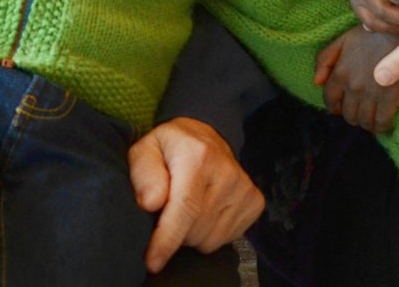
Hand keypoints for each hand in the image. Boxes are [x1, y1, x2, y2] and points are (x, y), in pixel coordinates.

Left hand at [127, 118, 263, 273]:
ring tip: (187, 208)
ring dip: (192, 233)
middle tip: (168, 209)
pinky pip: (224, 240)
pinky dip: (209, 233)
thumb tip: (150, 203)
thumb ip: (143, 175)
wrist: (203, 137)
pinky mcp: (255, 202)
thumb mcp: (145, 151)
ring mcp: (244, 189)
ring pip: (209, 240)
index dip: (166, 239)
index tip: (152, 262)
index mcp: (198, 156)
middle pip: (194, 230)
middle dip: (174, 231)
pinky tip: (205, 209)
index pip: (185, 208)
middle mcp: (228, 172)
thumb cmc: (169, 148)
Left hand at [314, 27, 398, 133]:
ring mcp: (371, 94)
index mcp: (340, 73)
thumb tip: (316, 82)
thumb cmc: (373, 34)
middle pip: (347, 114)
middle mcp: (353, 87)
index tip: (340, 109)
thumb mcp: (344, 41)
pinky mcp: (390, 98)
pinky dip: (381, 127)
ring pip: (363, 121)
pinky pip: (382, 122)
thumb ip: (325, 59)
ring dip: (366, 123)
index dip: (334, 107)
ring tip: (371, 119)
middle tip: (359, 112)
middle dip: (352, 116)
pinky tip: (384, 123)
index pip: (329, 100)